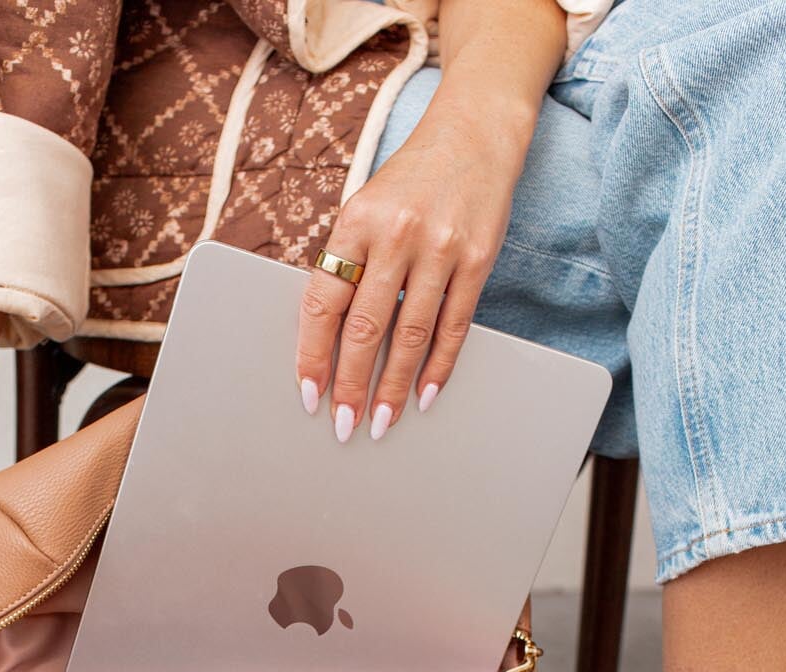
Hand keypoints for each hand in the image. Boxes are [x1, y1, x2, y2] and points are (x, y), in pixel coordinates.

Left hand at [295, 93, 530, 440]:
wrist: (475, 132)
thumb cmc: (410, 182)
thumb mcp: (366, 209)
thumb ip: (348, 264)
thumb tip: (325, 338)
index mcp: (355, 221)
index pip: (323, 301)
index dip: (313, 354)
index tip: (308, 393)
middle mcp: (396, 234)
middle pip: (365, 327)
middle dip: (351, 384)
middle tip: (343, 425)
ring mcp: (440, 247)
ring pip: (410, 334)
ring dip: (395, 386)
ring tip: (383, 421)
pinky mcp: (477, 258)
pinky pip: (454, 325)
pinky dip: (438, 365)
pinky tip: (425, 394)